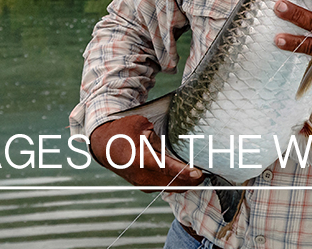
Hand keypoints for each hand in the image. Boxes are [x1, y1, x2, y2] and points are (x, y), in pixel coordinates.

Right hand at [89, 115, 203, 192]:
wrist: (103, 146)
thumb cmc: (123, 131)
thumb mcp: (141, 124)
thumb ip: (159, 134)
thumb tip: (181, 139)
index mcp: (140, 158)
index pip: (165, 167)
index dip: (183, 171)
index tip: (198, 173)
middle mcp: (141, 175)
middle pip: (172, 182)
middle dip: (191, 180)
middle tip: (207, 171)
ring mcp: (142, 183)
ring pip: (170, 187)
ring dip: (186, 183)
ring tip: (201, 174)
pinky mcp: (144, 186)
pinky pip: (165, 187)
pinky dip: (178, 183)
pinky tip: (188, 176)